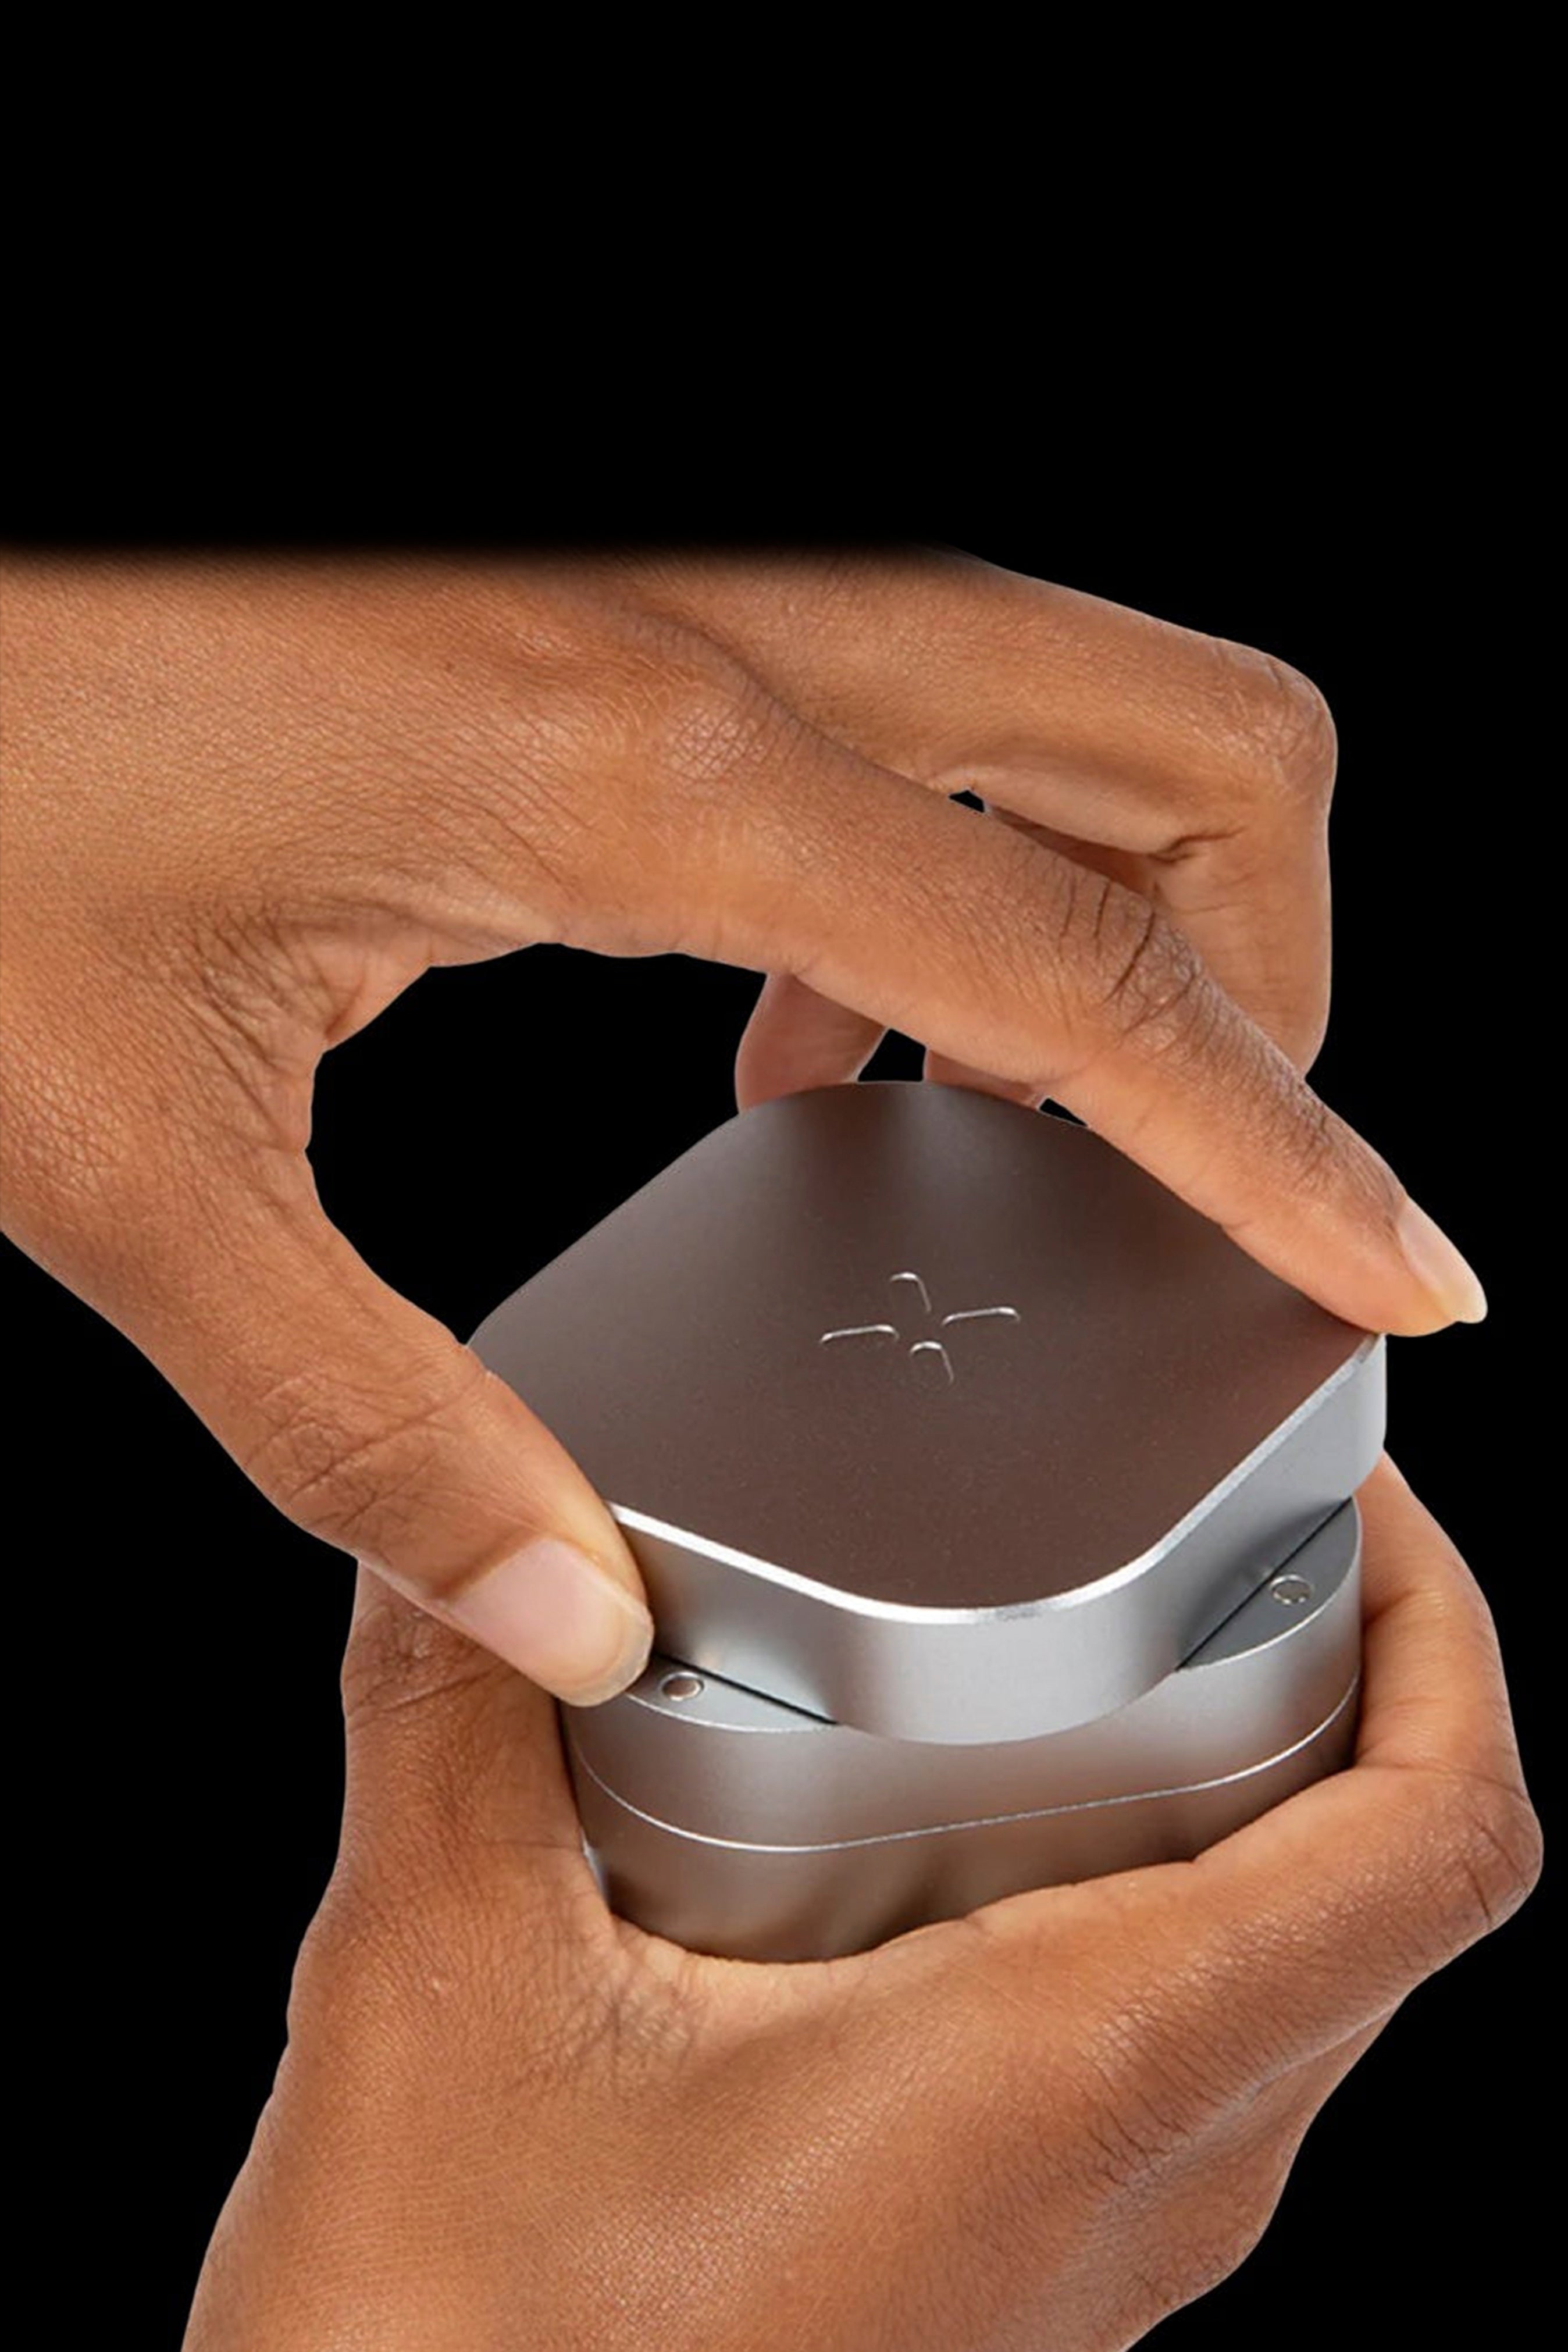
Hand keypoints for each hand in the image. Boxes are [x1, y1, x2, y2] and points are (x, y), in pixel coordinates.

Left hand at [0, 553, 1483, 1702]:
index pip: (1096, 969)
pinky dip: (942, 857)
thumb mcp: (126, 1152)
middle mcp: (716, 617)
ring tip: (983, 1125)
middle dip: (1275, 962)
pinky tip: (787, 1018)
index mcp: (638, 772)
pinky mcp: (621, 585)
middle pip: (1186, 737)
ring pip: (1068, 689)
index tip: (1404, 1260)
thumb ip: (362, 1414)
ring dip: (1114, 896)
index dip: (1290, 1140)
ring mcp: (685, 571)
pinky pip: (904, 696)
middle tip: (1213, 1170)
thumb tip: (566, 1609)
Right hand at [181, 1461, 1539, 2349]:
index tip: (1351, 1500)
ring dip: (1264, 1789)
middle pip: (1388, 1892)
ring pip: (1300, 1977)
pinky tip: (972, 1824)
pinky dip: (1164, 1895)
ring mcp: (1097, 2250)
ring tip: (1113, 1635)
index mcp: (1073, 2072)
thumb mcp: (436, 1981)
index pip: (1428, 1844)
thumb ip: (455, 1703)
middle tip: (1226, 1518)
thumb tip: (465, 1518)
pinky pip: (1192, 2052)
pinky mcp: (1022, 2270)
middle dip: (1354, 1673)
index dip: (1449, 1636)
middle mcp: (1141, 2179)